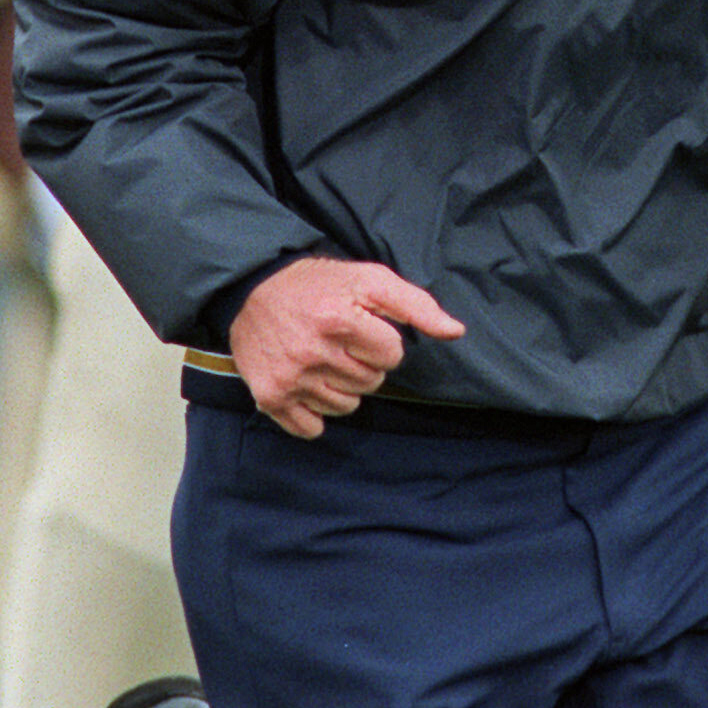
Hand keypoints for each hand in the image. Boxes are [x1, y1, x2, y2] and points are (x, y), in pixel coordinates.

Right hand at [229, 255, 465, 438]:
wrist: (251, 289)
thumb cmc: (317, 283)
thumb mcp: (369, 279)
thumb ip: (416, 304)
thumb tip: (455, 331)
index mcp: (340, 319)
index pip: (392, 356)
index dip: (382, 342)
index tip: (362, 328)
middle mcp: (313, 352)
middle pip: (371, 383)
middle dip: (363, 364)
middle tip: (341, 342)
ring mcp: (290, 379)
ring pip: (346, 407)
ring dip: (342, 387)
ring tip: (323, 360)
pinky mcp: (270, 397)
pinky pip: (311, 428)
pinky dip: (314, 412)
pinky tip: (307, 385)